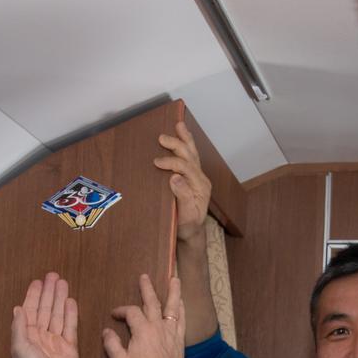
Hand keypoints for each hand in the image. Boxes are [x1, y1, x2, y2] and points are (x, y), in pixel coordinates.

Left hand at [10, 272, 79, 357]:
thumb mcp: (21, 349)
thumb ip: (20, 328)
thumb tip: (17, 308)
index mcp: (27, 336)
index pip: (30, 311)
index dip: (33, 296)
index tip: (38, 282)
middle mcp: (41, 337)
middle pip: (45, 310)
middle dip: (48, 293)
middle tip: (53, 276)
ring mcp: (56, 342)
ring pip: (58, 316)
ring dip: (60, 299)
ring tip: (63, 283)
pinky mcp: (70, 349)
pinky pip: (70, 328)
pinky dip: (71, 315)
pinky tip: (71, 302)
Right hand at [102, 274, 185, 357]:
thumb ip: (112, 344)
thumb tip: (107, 331)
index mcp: (142, 330)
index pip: (131, 312)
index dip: (121, 311)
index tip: (114, 315)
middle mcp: (157, 325)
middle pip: (152, 301)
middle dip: (146, 288)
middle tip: (144, 276)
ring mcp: (171, 331)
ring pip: (172, 306)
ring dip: (173, 291)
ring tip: (175, 279)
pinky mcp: (179, 339)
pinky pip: (182, 319)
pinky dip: (181, 309)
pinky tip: (181, 303)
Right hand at [154, 121, 211, 241]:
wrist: (191, 233)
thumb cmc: (186, 226)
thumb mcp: (184, 215)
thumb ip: (182, 196)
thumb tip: (175, 177)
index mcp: (201, 187)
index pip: (186, 168)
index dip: (171, 163)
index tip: (156, 163)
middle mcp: (201, 179)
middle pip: (190, 156)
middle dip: (177, 144)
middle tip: (162, 138)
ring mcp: (198, 177)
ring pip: (192, 153)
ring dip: (185, 139)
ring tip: (179, 125)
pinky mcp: (193, 177)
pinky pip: (190, 157)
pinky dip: (185, 145)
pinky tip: (181, 136)